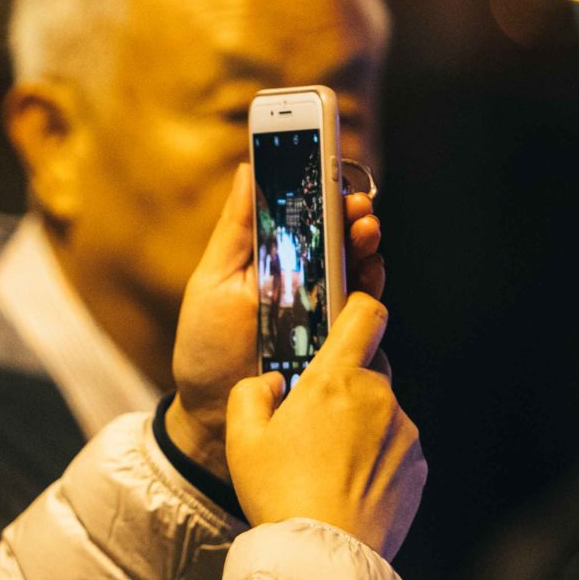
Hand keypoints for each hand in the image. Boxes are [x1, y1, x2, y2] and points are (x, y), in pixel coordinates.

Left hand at [168, 164, 389, 474]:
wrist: (211, 414)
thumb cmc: (206, 346)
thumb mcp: (213, 280)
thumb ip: (236, 230)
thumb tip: (248, 168)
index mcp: (274, 258)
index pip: (304, 214)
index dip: (321, 188)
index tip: (329, 164)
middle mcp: (305, 279)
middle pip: (338, 236)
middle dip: (352, 211)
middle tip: (355, 200)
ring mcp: (325, 310)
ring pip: (358, 268)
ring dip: (366, 243)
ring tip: (364, 228)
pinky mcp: (338, 341)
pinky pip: (365, 311)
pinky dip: (372, 287)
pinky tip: (370, 271)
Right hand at [222, 295, 423, 560]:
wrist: (324, 555)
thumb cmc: (279, 493)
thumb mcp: (241, 439)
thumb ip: (251, 393)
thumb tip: (273, 383)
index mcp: (336, 378)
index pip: (366, 314)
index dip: (358, 307)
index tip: (346, 319)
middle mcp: (379, 398)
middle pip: (370, 369)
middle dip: (347, 384)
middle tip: (315, 421)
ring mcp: (404, 433)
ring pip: (383, 412)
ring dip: (362, 426)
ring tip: (328, 467)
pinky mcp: (417, 468)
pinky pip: (396, 449)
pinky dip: (378, 459)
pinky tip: (348, 487)